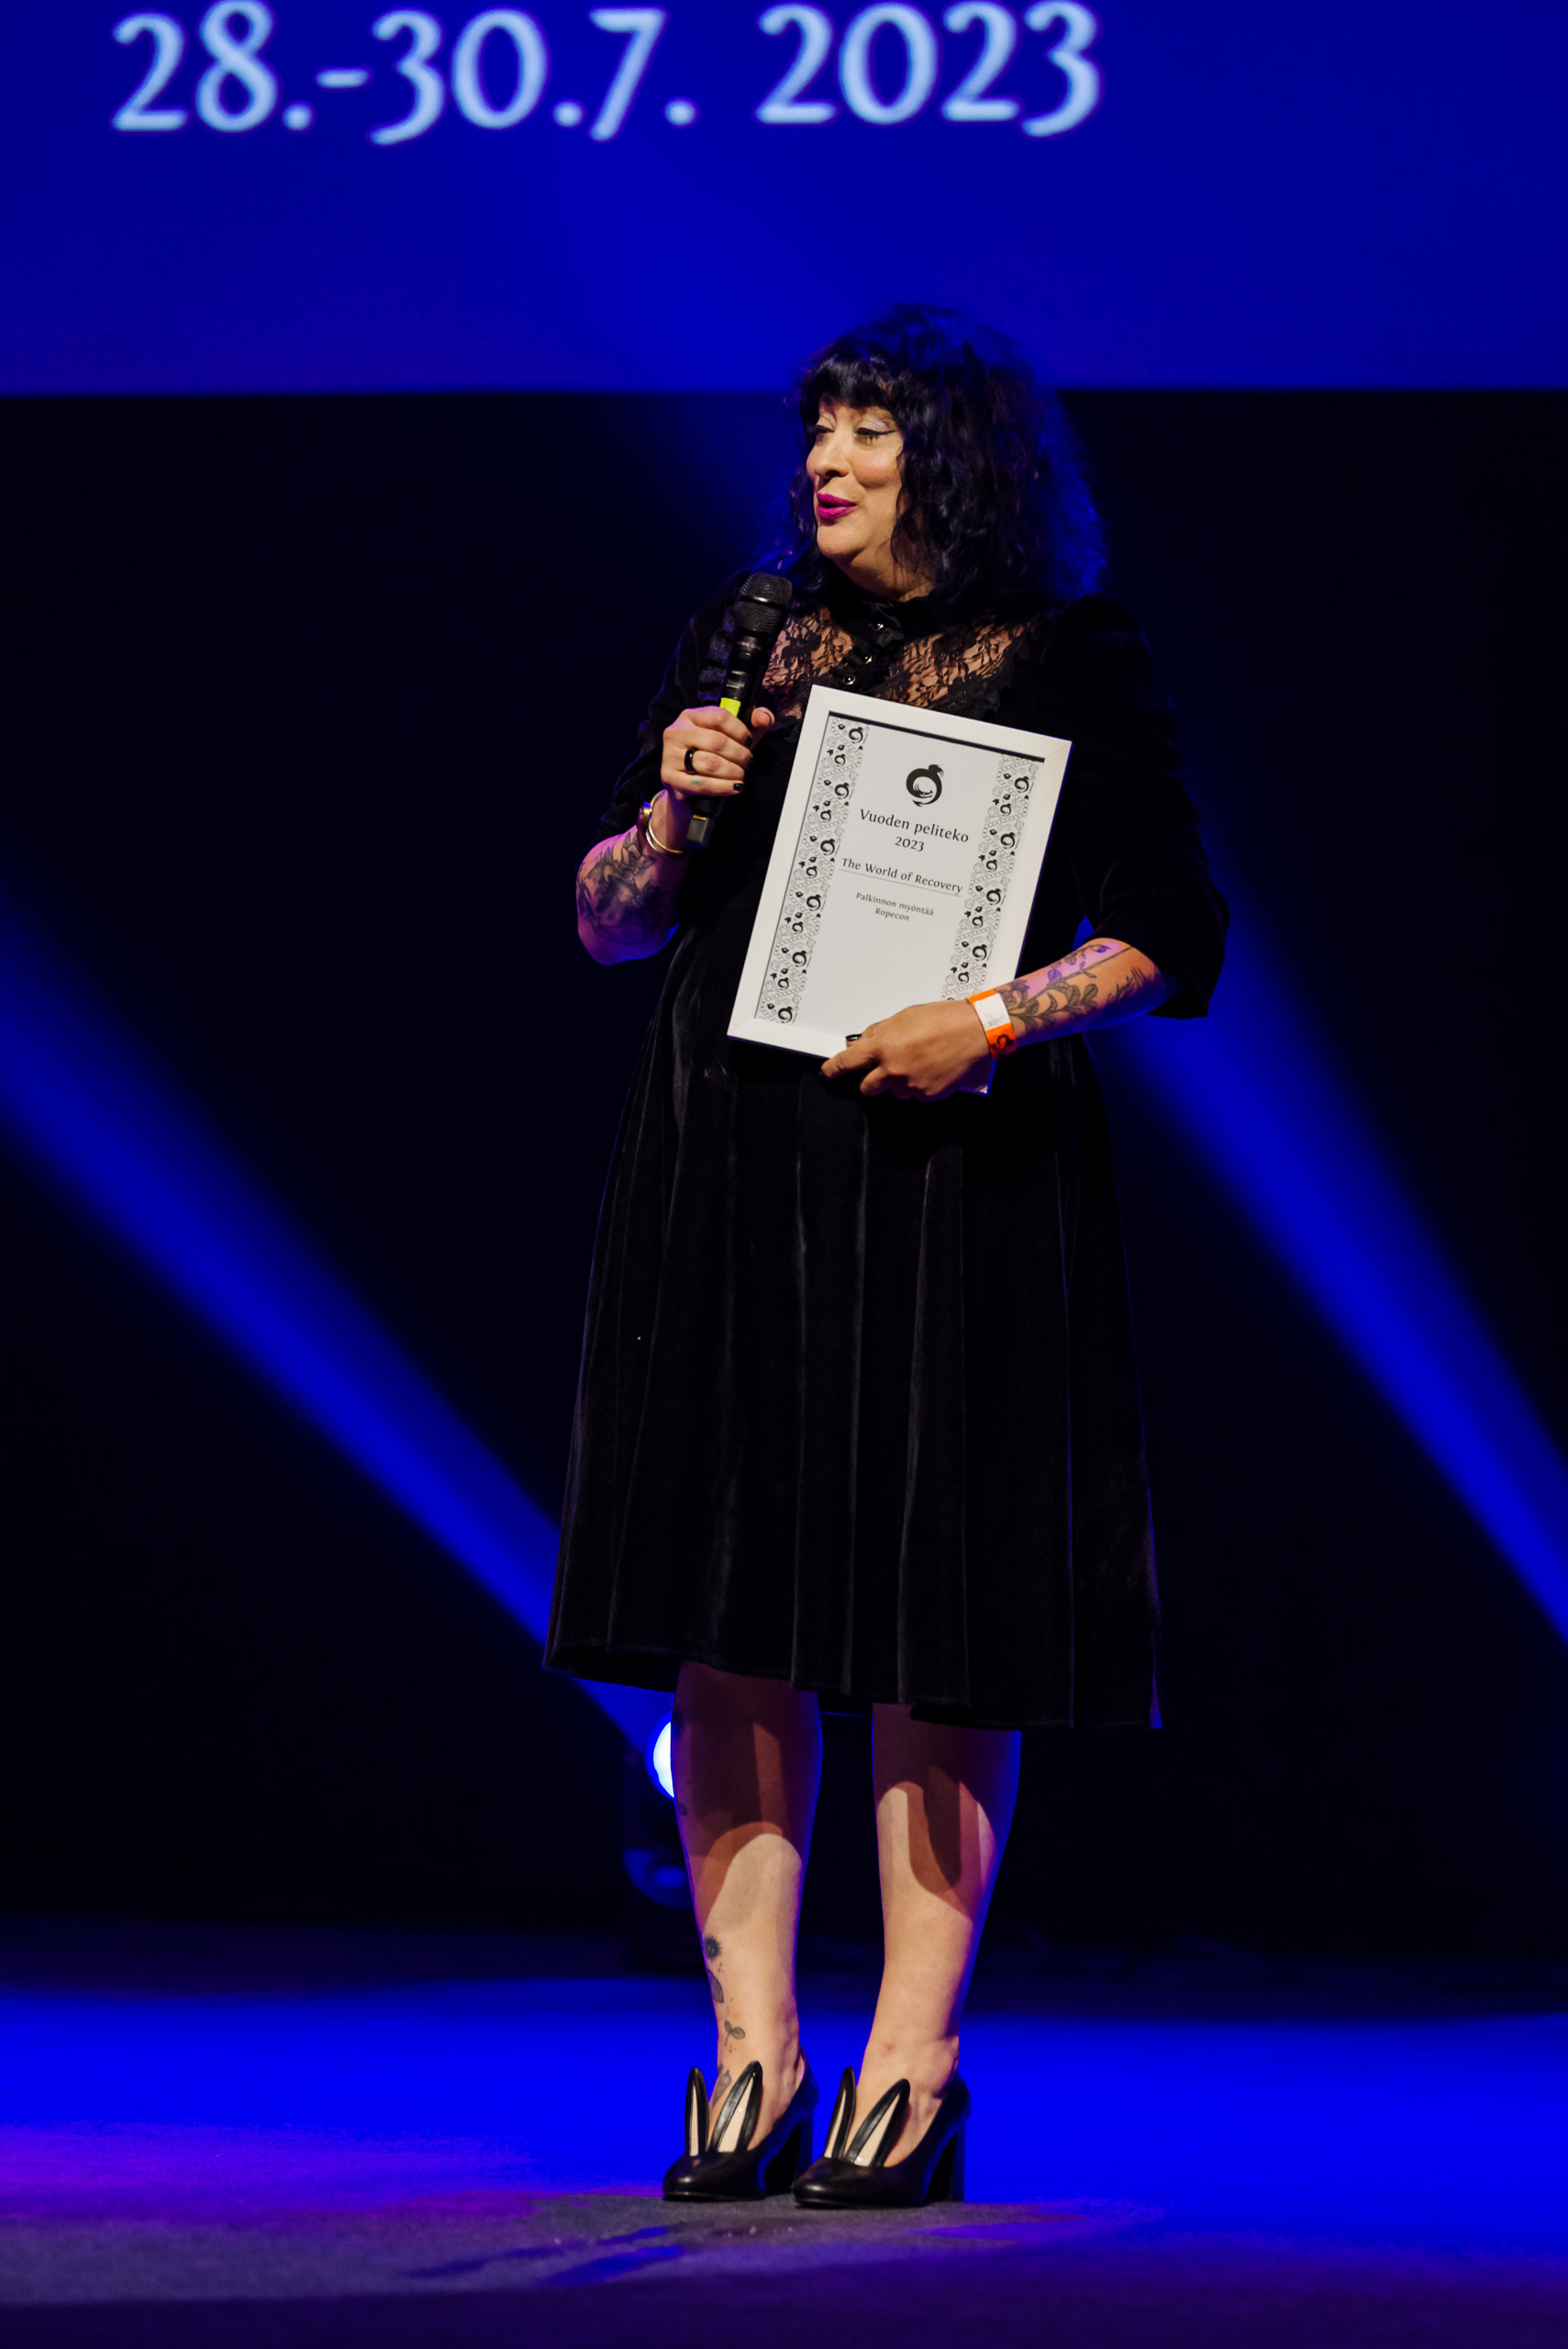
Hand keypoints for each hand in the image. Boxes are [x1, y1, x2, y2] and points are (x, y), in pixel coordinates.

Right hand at [661, 704, 774, 803]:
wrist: (687, 789)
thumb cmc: (711, 758)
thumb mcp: (732, 739)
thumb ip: (752, 725)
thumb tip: (765, 717)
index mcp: (690, 716)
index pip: (719, 716)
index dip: (740, 730)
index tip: (749, 742)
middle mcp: (676, 732)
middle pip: (716, 741)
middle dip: (739, 754)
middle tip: (748, 763)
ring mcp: (669, 755)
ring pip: (710, 763)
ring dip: (733, 771)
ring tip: (741, 776)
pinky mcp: (669, 778)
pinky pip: (702, 784)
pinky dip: (723, 787)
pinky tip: (735, 787)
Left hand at [821, 999, 995, 1100]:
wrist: (974, 1031)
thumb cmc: (941, 1019)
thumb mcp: (902, 1018)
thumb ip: (878, 1033)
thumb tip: (861, 1043)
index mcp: (883, 1047)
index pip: (847, 1062)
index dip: (833, 1069)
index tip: (827, 1073)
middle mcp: (894, 1069)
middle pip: (868, 1087)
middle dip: (871, 1079)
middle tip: (883, 1068)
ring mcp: (911, 1085)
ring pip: (893, 1092)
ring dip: (897, 1082)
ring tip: (917, 1062)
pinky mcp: (928, 1095)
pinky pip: (915, 1095)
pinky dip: (918, 1085)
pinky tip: (930, 1068)